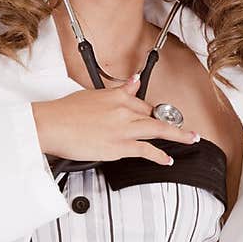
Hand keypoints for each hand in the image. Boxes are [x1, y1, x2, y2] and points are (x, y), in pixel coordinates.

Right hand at [32, 75, 200, 166]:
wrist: (52, 124)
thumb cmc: (66, 112)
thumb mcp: (94, 94)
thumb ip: (118, 90)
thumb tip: (133, 82)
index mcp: (117, 96)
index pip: (142, 103)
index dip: (151, 113)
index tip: (157, 118)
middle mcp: (124, 110)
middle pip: (155, 116)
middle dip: (173, 123)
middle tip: (187, 130)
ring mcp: (124, 129)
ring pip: (159, 130)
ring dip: (178, 135)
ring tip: (190, 138)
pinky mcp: (120, 146)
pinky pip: (146, 150)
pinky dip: (159, 155)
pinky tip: (167, 159)